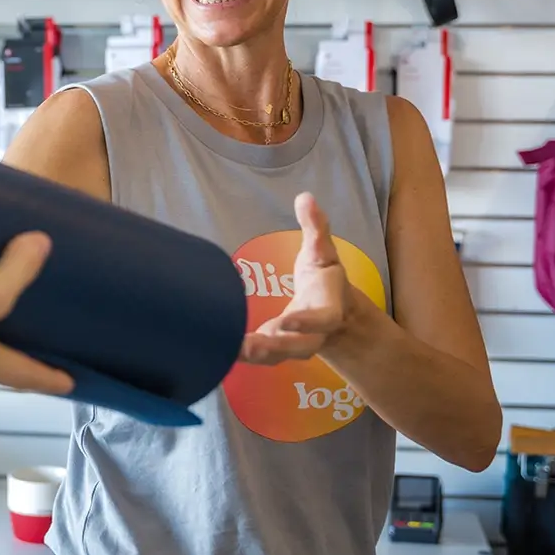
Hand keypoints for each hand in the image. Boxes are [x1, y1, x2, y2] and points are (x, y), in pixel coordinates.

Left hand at [240, 193, 352, 364]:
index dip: (305, 322)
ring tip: (229, 351)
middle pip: (297, 348)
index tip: (287, 321)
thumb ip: (317, 228)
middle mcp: (312, 335)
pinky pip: (260, 356)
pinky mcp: (275, 349)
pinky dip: (241, 355)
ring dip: (254, 356)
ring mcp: (292, 345)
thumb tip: (305, 197)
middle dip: (274, 348)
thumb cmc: (325, 279)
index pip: (320, 319)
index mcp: (328, 310)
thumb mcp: (324, 251)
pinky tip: (218, 350)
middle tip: (250, 346)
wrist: (335, 314)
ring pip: (275, 357)